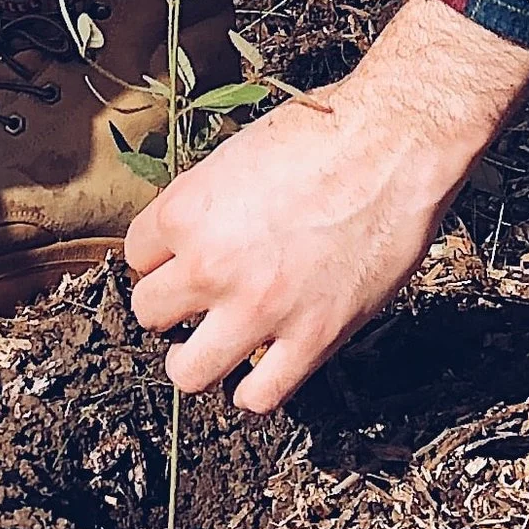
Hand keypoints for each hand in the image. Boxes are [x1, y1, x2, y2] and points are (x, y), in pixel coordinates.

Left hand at [123, 0, 528, 411]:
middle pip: (149, 311)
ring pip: (189, 371)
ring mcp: (260, 309)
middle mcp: (211, 265)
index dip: (157, 254)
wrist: (392, 146)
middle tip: (190, 299)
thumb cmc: (322, 133)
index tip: (175, 256)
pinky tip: (256, 370)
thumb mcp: (238, 154)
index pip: (136, 252)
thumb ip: (205, 202)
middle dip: (167, 304)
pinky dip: (251, 389)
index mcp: (188, 211)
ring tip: (206, 348)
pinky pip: (260, 395)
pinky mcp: (311, 339)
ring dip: (193, 359)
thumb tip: (193, 236)